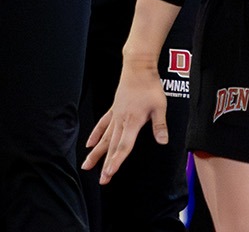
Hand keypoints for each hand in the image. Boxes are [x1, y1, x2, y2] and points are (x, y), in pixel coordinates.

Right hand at [82, 62, 168, 183]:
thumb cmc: (150, 86)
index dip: (116, 161)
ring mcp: (115, 115)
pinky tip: (89, 144)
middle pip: (112, 146)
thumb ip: (160, 125)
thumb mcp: (160, 106)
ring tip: (86, 166)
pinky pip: (102, 124)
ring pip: (104, 138)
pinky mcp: (113, 109)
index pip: (123, 146)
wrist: (138, 68)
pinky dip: (95, 135)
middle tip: (101, 180)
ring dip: (96, 153)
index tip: (108, 174)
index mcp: (133, 122)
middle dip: (105, 164)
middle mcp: (121, 121)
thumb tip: (162, 142)